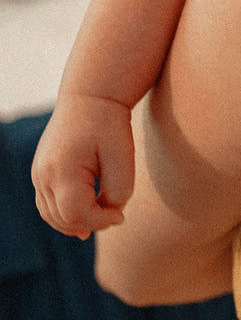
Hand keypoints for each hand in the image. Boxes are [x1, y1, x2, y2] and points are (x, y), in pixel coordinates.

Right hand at [31, 93, 134, 239]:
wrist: (90, 96)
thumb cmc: (110, 123)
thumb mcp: (123, 155)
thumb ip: (119, 190)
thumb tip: (111, 213)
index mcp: (62, 169)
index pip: (76, 214)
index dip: (100, 221)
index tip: (122, 216)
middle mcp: (43, 175)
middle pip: (62, 218)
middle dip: (90, 223)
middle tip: (115, 217)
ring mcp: (38, 174)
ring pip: (51, 214)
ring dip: (75, 222)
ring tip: (100, 221)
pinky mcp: (40, 172)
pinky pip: (47, 203)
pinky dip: (64, 213)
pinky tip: (84, 217)